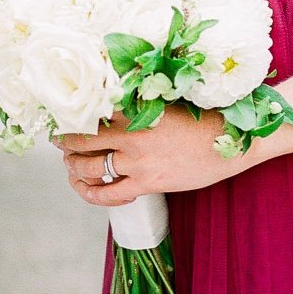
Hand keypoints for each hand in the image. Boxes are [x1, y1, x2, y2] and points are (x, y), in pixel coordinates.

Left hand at [54, 105, 240, 207]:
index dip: (71, 115)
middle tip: (60, 142)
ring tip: (71, 165)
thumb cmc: (204, 118)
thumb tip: (118, 99)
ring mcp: (138, 161)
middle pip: (82, 139)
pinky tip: (87, 190)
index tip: (63, 116)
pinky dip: (92, 194)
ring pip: (90, 167)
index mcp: (136, 108)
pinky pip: (109, 194)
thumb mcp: (169, 101)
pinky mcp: (148, 183)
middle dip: (65, 142)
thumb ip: (141, 102)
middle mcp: (132, 134)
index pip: (91, 111)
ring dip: (74, 168)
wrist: (232, 141)